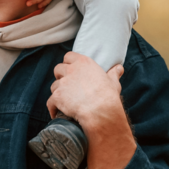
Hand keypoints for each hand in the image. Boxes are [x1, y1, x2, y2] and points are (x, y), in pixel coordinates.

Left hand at [47, 53, 134, 168]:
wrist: (100, 111)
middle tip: (67, 85)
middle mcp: (71, 70)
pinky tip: (56, 113)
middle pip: (58, 69)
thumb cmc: (108, 96)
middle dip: (60, 76)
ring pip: (54, 86)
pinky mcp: (57, 96)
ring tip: (65, 101)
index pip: (68, 56)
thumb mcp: (113, 82)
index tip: (70, 70)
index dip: (68, 63)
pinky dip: (52, 107)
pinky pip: (50, 102)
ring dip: (58, 92)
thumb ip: (113, 74)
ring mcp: (62, 83)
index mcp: (83, 63)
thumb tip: (119, 68)